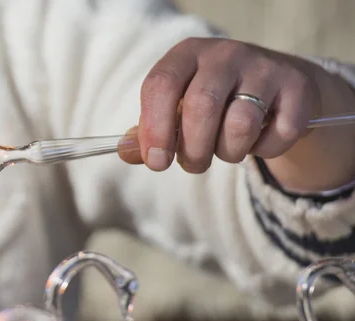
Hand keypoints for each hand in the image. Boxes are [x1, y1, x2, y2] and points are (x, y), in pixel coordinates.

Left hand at [122, 37, 354, 191]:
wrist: (277, 88)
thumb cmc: (214, 103)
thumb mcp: (178, 109)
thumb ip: (150, 132)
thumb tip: (125, 152)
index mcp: (186, 55)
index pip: (161, 85)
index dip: (155, 128)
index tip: (156, 162)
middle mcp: (224, 54)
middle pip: (201, 106)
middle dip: (193, 150)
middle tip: (193, 164)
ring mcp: (263, 66)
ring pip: (240, 123)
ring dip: (229, 153)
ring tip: (226, 150)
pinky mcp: (296, 87)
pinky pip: (278, 133)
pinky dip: (265, 150)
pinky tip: (259, 140)